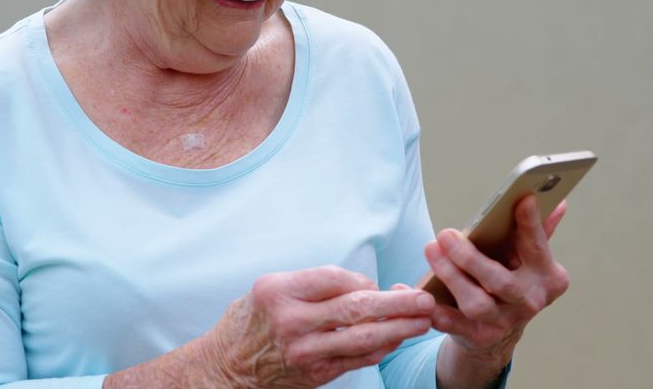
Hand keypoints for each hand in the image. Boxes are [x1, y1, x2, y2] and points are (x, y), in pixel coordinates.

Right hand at [201, 266, 434, 387]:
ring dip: (399, 328)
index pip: (337, 278)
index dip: (364, 280)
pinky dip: (381, 348)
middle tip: (425, 298)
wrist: (227, 365)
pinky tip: (397, 339)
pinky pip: (357, 359)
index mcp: (279, 291)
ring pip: (363, 337)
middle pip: (357, 307)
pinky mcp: (315, 374)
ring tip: (423, 320)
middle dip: (397, 303)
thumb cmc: (253, 320)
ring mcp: (304, 351)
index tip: (378, 283)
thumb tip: (366, 286)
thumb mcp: (270, 288)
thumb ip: (314, 285)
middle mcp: (291, 320)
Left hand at [424, 195, 570, 385]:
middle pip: (500, 281)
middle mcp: (529, 301)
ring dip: (451, 277)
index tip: (522, 200)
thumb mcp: (528, 256)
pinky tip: (415, 291)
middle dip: (470, 259)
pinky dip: (432, 309)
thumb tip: (556, 200)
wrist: (501, 330)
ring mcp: (503, 322)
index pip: (538, 247)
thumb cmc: (512, 278)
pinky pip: (451, 324)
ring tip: (431, 251)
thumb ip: (539, 229)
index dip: (531, 225)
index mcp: (547, 277)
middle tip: (445, 234)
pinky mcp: (478, 336)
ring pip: (476, 304)